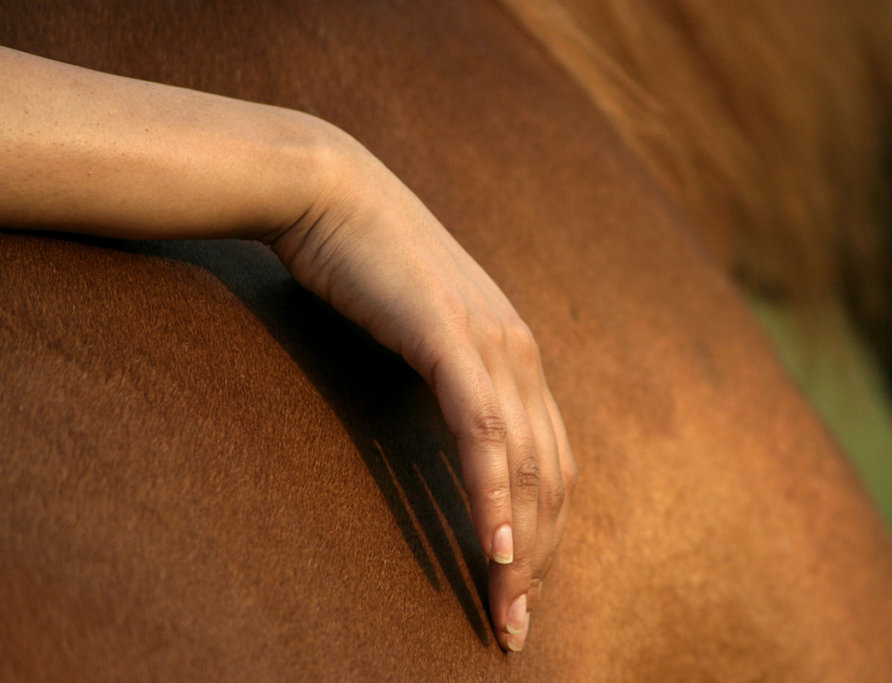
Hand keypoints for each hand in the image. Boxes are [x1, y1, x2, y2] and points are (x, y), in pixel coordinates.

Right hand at [269, 133, 576, 651]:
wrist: (331, 193)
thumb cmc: (368, 269)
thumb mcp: (422, 333)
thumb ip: (449, 377)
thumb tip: (452, 429)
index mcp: (517, 355)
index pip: (552, 460)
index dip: (548, 533)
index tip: (522, 591)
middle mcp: (519, 352)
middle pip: (552, 475)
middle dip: (542, 559)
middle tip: (513, 626)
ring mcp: (489, 341)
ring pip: (527, 462)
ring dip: (522, 544)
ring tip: (505, 608)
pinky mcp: (448, 336)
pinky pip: (483, 431)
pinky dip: (493, 492)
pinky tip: (493, 544)